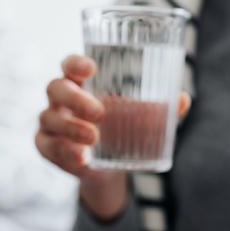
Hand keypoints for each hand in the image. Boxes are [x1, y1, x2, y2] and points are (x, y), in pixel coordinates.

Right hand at [35, 54, 191, 219]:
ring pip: (49, 118)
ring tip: (95, 139)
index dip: (75, 62)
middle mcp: (61, 98)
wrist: (109, 167)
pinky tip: (82, 158)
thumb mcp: (141, 119)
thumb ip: (161, 110)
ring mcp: (50, 121)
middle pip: (56, 87)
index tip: (91, 67)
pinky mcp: (46, 146)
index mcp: (81, 82)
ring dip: (72, 128)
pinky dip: (63, 151)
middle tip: (101, 112)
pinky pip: (46, 145)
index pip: (69, 64)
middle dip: (76, 99)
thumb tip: (183, 99)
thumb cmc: (122, 128)